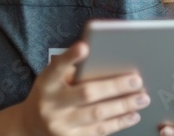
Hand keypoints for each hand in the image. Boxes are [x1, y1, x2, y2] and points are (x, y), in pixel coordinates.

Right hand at [18, 41, 150, 135]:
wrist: (31, 126)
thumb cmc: (50, 95)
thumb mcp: (52, 80)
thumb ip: (72, 72)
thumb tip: (108, 62)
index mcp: (46, 83)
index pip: (57, 67)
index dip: (70, 57)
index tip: (85, 46)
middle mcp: (50, 104)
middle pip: (86, 94)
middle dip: (115, 87)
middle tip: (137, 80)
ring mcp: (60, 125)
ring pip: (97, 115)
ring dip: (123, 106)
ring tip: (142, 98)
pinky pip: (99, 131)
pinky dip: (119, 123)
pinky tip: (132, 115)